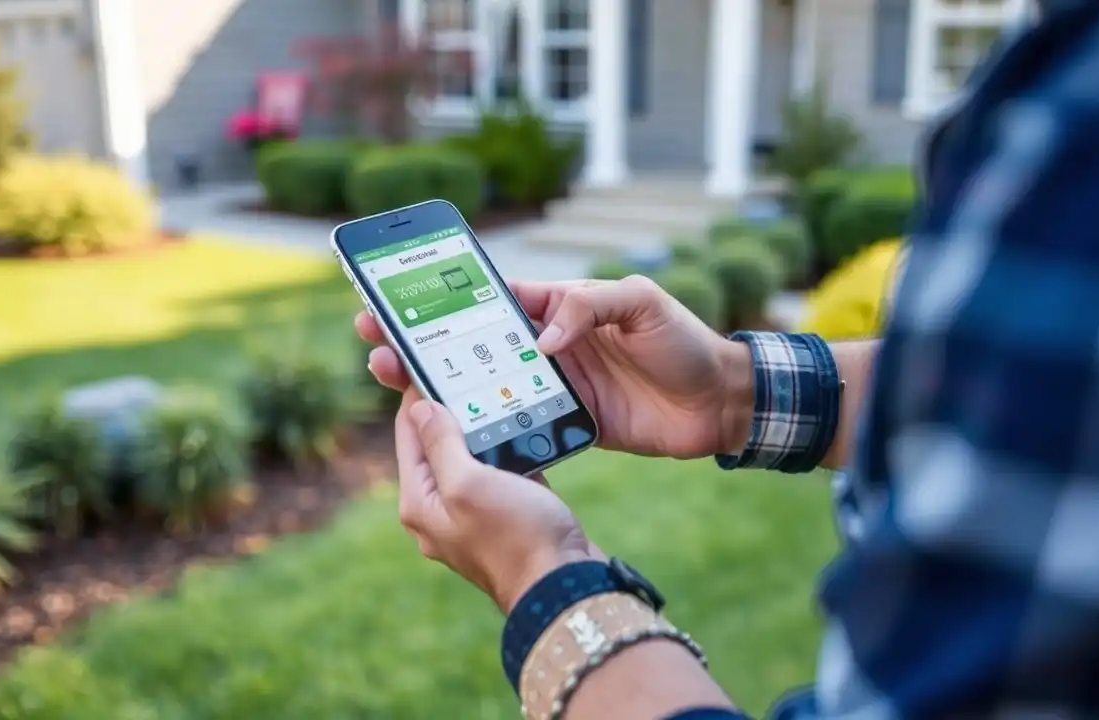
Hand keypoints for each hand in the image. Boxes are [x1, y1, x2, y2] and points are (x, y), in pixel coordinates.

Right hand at [358, 275, 754, 458]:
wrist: (722, 403)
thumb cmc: (685, 341)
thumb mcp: (642, 303)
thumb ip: (589, 306)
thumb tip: (541, 338)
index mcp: (561, 308)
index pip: (491, 300)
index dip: (443, 299)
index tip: (398, 299)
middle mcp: (550, 347)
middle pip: (472, 345)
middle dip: (422, 345)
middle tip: (376, 348)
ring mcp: (556, 388)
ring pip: (485, 387)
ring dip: (442, 388)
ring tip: (394, 386)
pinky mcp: (569, 425)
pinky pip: (519, 427)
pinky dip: (486, 432)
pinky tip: (450, 436)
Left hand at [393, 388, 596, 612]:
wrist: (565, 586)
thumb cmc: (516, 537)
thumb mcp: (469, 483)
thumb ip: (441, 444)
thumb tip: (420, 408)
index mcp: (419, 502)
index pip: (409, 433)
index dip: (420, 393)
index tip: (435, 358)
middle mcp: (440, 511)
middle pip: (438, 445)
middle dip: (452, 408)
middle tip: (469, 368)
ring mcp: (473, 516)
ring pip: (472, 457)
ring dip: (484, 427)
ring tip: (498, 389)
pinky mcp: (506, 518)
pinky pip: (500, 474)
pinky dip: (509, 450)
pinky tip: (524, 426)